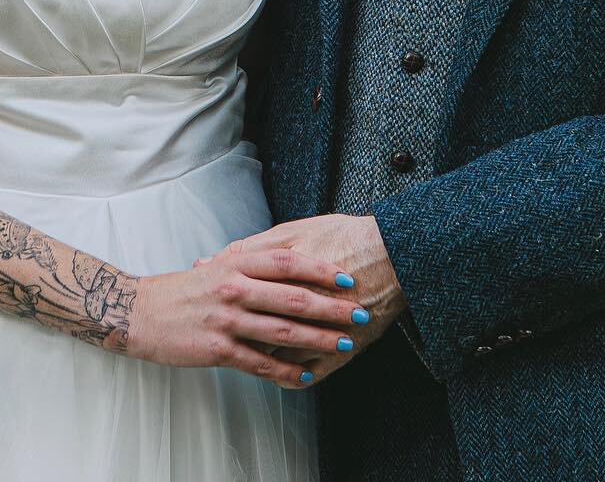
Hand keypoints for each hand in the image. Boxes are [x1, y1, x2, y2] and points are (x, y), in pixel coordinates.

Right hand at [123, 246, 366, 388]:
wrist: (140, 311)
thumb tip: (290, 260)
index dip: (320, 269)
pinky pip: (260, 363)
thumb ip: (251, 263)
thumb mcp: (218, 265)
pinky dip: (287, 370)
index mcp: (236, 262)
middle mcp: (234, 287)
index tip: (347, 278)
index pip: (288, 262)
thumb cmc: (184, 289)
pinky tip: (306, 375)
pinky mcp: (218, 349)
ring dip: (318, 339)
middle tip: (360, 313)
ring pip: (282, 331)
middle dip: (331, 307)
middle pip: (293, 297)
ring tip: (344, 343)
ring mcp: (226, 319)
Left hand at [225, 213, 405, 383]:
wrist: (395, 253)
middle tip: (217, 332)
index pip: (242, 294)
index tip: (208, 303)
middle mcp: (303, 303)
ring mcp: (322, 330)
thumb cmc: (345, 236)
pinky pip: (306, 374)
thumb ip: (257, 247)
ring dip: (258, 357)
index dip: (220, 300)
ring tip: (243, 351)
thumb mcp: (298, 229)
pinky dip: (287, 376)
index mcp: (287, 271)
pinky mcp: (341, 349)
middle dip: (233, 331)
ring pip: (278, 356)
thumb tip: (219, 259)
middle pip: (255, 327)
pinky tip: (277, 371)